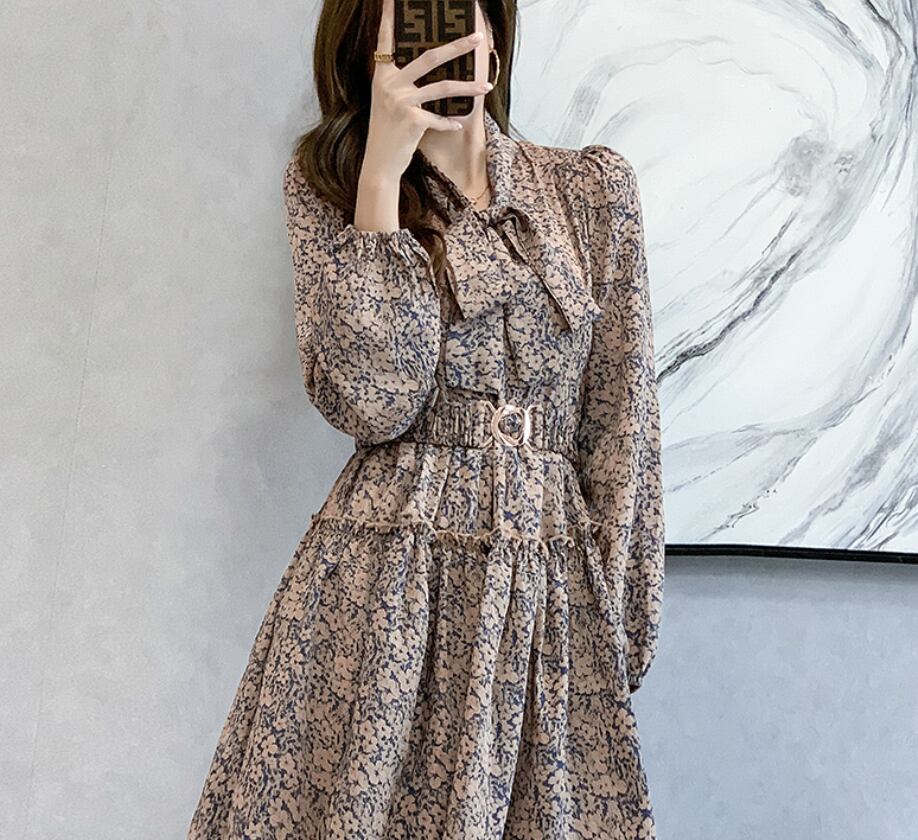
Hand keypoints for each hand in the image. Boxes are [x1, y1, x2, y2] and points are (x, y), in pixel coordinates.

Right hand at [362, 0, 493, 184]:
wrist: (379, 162)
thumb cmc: (387, 132)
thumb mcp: (388, 102)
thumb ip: (402, 84)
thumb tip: (431, 71)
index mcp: (382, 76)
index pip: (386, 41)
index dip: (390, 19)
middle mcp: (389, 84)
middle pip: (430, 57)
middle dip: (457, 47)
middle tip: (477, 38)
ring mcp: (401, 101)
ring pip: (443, 88)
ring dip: (468, 88)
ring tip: (486, 86)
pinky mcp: (413, 120)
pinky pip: (439, 118)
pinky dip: (449, 122)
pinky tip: (456, 124)